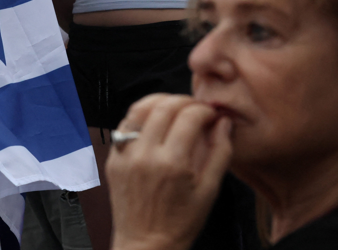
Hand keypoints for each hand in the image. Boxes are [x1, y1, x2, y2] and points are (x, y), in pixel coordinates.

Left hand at [106, 94, 232, 249]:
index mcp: (173, 164)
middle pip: (164, 106)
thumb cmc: (180, 222)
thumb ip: (221, 152)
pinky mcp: (113, 160)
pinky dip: (141, 117)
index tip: (212, 115)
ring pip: (140, 109)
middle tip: (196, 109)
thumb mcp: (210, 191)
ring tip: (175, 109)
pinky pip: (125, 125)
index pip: (189, 116)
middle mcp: (146, 155)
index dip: (205, 110)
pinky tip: (154, 122)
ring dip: (160, 102)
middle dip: (185, 101)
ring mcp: (125, 156)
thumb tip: (224, 122)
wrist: (146, 245)